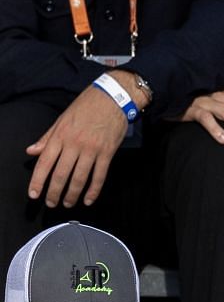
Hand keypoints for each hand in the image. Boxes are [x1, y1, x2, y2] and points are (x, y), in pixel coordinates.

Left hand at [26, 86, 126, 207]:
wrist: (112, 98)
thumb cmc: (86, 106)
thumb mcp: (61, 119)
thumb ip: (47, 137)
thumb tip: (32, 151)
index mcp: (60, 136)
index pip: (45, 163)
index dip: (38, 181)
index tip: (34, 194)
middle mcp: (74, 144)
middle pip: (61, 174)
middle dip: (54, 192)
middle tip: (51, 203)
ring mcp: (92, 149)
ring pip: (80, 177)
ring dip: (72, 194)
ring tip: (68, 203)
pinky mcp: (107, 152)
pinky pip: (100, 175)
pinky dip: (94, 190)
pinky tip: (88, 199)